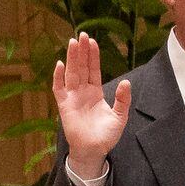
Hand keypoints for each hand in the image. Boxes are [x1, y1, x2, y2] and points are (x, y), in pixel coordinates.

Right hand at [52, 32, 130, 177]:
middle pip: (82, 67)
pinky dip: (58, 77)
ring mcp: (72, 97)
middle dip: (82, 52)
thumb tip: (126, 82)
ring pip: (71, 73)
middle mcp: (83, 91)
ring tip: (73, 43)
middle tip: (82, 35)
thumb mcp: (120, 116)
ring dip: (72, 58)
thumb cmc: (106, 135)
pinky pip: (59, 88)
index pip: (94, 70)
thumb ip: (123, 99)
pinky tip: (60, 65)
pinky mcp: (64, 105)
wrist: (95, 150)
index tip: (93, 41)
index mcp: (96, 92)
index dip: (93, 56)